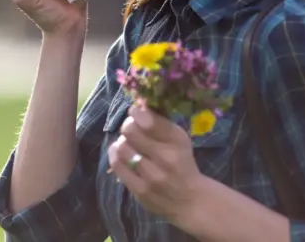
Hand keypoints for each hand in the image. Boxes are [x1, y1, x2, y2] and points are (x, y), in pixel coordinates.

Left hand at [108, 104, 202, 222]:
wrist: (189, 200)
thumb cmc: (182, 162)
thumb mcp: (180, 139)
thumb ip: (160, 122)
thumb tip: (138, 104)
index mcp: (178, 141)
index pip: (148, 120)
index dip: (136, 112)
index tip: (136, 111)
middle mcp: (166, 158)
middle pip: (131, 131)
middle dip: (128, 125)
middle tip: (131, 127)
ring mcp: (152, 176)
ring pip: (122, 147)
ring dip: (122, 140)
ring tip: (128, 142)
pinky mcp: (140, 191)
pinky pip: (118, 165)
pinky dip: (115, 153)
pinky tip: (120, 151)